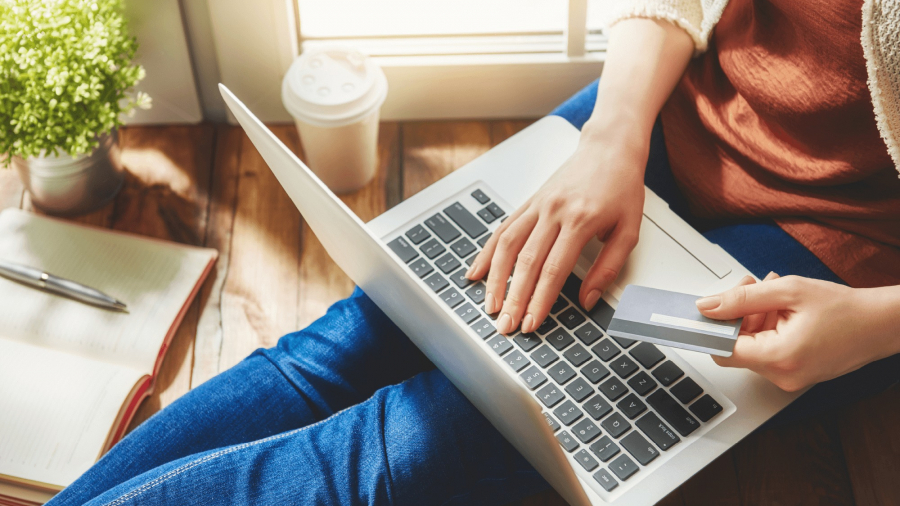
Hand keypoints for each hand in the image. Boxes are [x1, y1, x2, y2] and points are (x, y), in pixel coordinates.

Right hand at [465, 129, 646, 334]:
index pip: (554, 270)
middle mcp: (554, 212)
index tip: (531, 322)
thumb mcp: (629, 230)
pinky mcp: (529, 202)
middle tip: (505, 325)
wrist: (609, 147)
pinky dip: (488, 252)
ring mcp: (537, 206)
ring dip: (495, 279)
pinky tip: (477, 271)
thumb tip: (588, 300)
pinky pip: (503, 229)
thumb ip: (608, 267)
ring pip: (508, 246)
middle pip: (526, 263)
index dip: (540, 300)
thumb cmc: (622, 186)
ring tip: (489, 305)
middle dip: (513, 298)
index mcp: (580, 220)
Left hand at [697, 274, 899, 390]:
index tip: (706, 310)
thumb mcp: (788, 291)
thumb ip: (743, 298)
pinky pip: (768, 351)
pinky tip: (784, 310)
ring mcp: (788, 378)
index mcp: (778, 358)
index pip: (723, 349)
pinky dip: (768, 328)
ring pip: (751, 346)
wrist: (882, 324)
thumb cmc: (845, 308)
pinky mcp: (794, 374)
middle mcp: (781, 375)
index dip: (712, 326)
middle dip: (738, 314)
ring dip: (754, 318)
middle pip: (736, 346)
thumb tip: (707, 306)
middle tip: (753, 287)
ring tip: (775, 295)